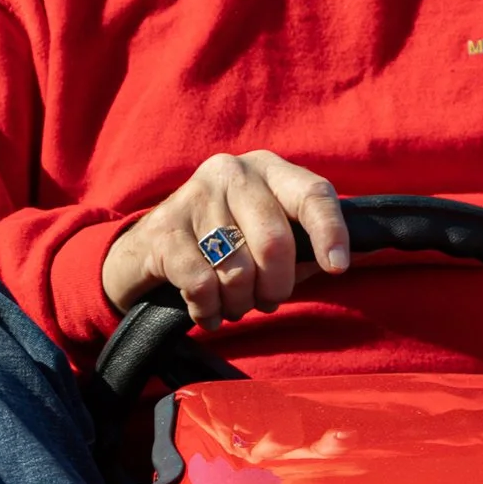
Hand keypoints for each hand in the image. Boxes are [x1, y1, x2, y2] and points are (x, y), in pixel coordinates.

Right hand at [101, 150, 350, 329]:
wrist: (145, 252)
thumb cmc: (223, 248)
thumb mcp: (265, 237)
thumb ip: (302, 249)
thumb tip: (334, 263)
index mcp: (268, 170)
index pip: (312, 194)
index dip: (330, 232)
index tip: (337, 267)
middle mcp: (232, 172)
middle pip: (275, 241)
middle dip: (276, 287)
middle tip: (267, 302)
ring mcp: (195, 196)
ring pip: (238, 270)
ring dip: (239, 304)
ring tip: (232, 306)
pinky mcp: (164, 229)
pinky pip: (202, 284)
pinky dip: (208, 310)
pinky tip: (207, 313)